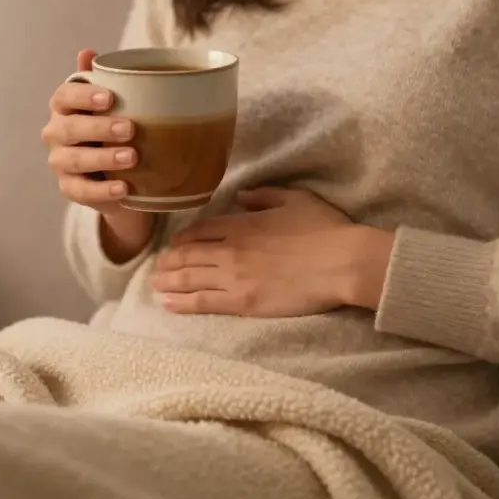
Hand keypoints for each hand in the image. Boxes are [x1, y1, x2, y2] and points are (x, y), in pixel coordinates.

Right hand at [42, 49, 151, 260]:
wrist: (119, 171)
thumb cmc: (114, 127)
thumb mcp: (114, 104)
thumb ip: (104, 78)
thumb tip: (87, 51)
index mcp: (65, 107)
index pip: (64, 96)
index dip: (84, 96)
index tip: (111, 98)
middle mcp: (56, 133)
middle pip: (69, 129)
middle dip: (99, 128)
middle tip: (130, 128)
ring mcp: (60, 162)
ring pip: (74, 160)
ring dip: (103, 158)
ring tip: (132, 157)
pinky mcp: (70, 189)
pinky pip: (82, 191)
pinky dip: (103, 191)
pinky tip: (124, 188)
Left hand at [151, 187, 366, 316]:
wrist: (342, 262)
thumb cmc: (325, 229)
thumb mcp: (295, 199)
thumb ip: (264, 195)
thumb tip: (242, 195)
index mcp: (242, 224)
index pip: (201, 230)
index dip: (184, 238)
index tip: (175, 243)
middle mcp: (231, 249)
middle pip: (188, 254)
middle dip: (169, 260)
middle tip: (157, 266)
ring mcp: (234, 277)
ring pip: (189, 278)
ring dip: (168, 280)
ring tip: (155, 284)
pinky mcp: (243, 303)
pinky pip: (203, 302)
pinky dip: (181, 302)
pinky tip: (167, 303)